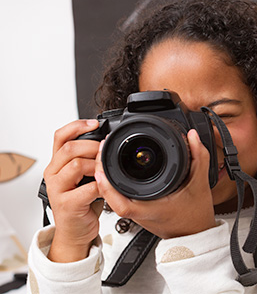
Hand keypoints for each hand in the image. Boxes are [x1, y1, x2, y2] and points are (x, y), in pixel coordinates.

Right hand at [43, 119, 102, 261]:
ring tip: (104, 171)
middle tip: (105, 151)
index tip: (95, 123)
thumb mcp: (82, 176)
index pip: (60, 136)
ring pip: (76, 165)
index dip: (77, 126)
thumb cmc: (81, 202)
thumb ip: (87, 159)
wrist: (75, 231)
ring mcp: (58, 189)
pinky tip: (105, 188)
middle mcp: (53, 173)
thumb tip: (104, 142)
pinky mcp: (67, 204)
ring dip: (96, 165)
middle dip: (92, 146)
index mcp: (57, 163)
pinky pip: (87, 188)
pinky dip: (100, 185)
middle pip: (69, 148)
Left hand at [95, 129, 216, 238]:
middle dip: (101, 174)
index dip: (107, 186)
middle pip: (111, 198)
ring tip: (105, 158)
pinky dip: (114, 185)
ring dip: (106, 180)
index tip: (102, 167)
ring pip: (113, 199)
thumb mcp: (200, 183)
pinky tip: (116, 171)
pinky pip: (121, 199)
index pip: (121, 203)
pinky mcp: (140, 212)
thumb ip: (199, 157)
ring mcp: (139, 214)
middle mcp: (141, 213)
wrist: (197, 234)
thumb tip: (192, 137)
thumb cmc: (196, 216)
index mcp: (152, 208)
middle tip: (101, 152)